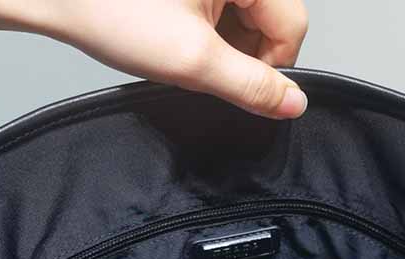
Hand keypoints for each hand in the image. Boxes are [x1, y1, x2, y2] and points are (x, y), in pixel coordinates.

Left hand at [12, 0, 308, 117]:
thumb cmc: (110, 10)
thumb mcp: (192, 62)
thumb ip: (251, 86)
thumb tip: (293, 103)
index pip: (292, 24)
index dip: (273, 67)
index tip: (240, 90)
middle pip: (271, 17)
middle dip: (244, 54)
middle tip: (202, 70)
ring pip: (246, 15)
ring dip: (224, 45)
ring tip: (182, 53)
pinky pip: (221, 6)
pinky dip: (207, 31)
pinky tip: (176, 39)